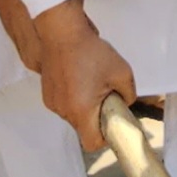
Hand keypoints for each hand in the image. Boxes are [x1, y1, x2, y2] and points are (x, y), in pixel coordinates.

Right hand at [36, 13, 138, 140]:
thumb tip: (125, 102)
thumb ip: (129, 94)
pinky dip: (72, 97)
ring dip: (83, 107)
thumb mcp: (122, 72)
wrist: (61, 32)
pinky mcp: (46, 92)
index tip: (111, 121)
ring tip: (90, 82)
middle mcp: (63, 111)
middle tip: (105, 96)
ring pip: (73, 115)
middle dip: (95, 118)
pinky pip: (64, 104)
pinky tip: (77, 78)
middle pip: (82, 128)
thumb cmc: (91, 52)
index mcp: (81, 111)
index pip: (92, 144)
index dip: (104, 138)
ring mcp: (52, 102)